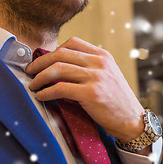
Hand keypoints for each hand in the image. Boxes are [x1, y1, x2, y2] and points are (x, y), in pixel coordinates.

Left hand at [26, 37, 144, 142]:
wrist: (132, 120)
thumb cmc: (117, 101)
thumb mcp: (107, 76)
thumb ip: (89, 67)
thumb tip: (59, 67)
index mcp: (103, 56)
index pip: (72, 43)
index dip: (53, 50)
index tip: (42, 60)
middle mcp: (99, 63)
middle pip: (61, 54)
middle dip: (40, 62)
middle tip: (30, 71)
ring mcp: (96, 77)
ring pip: (58, 69)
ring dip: (40, 77)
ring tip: (33, 84)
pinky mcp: (91, 94)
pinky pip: (60, 88)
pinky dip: (46, 92)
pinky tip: (41, 96)